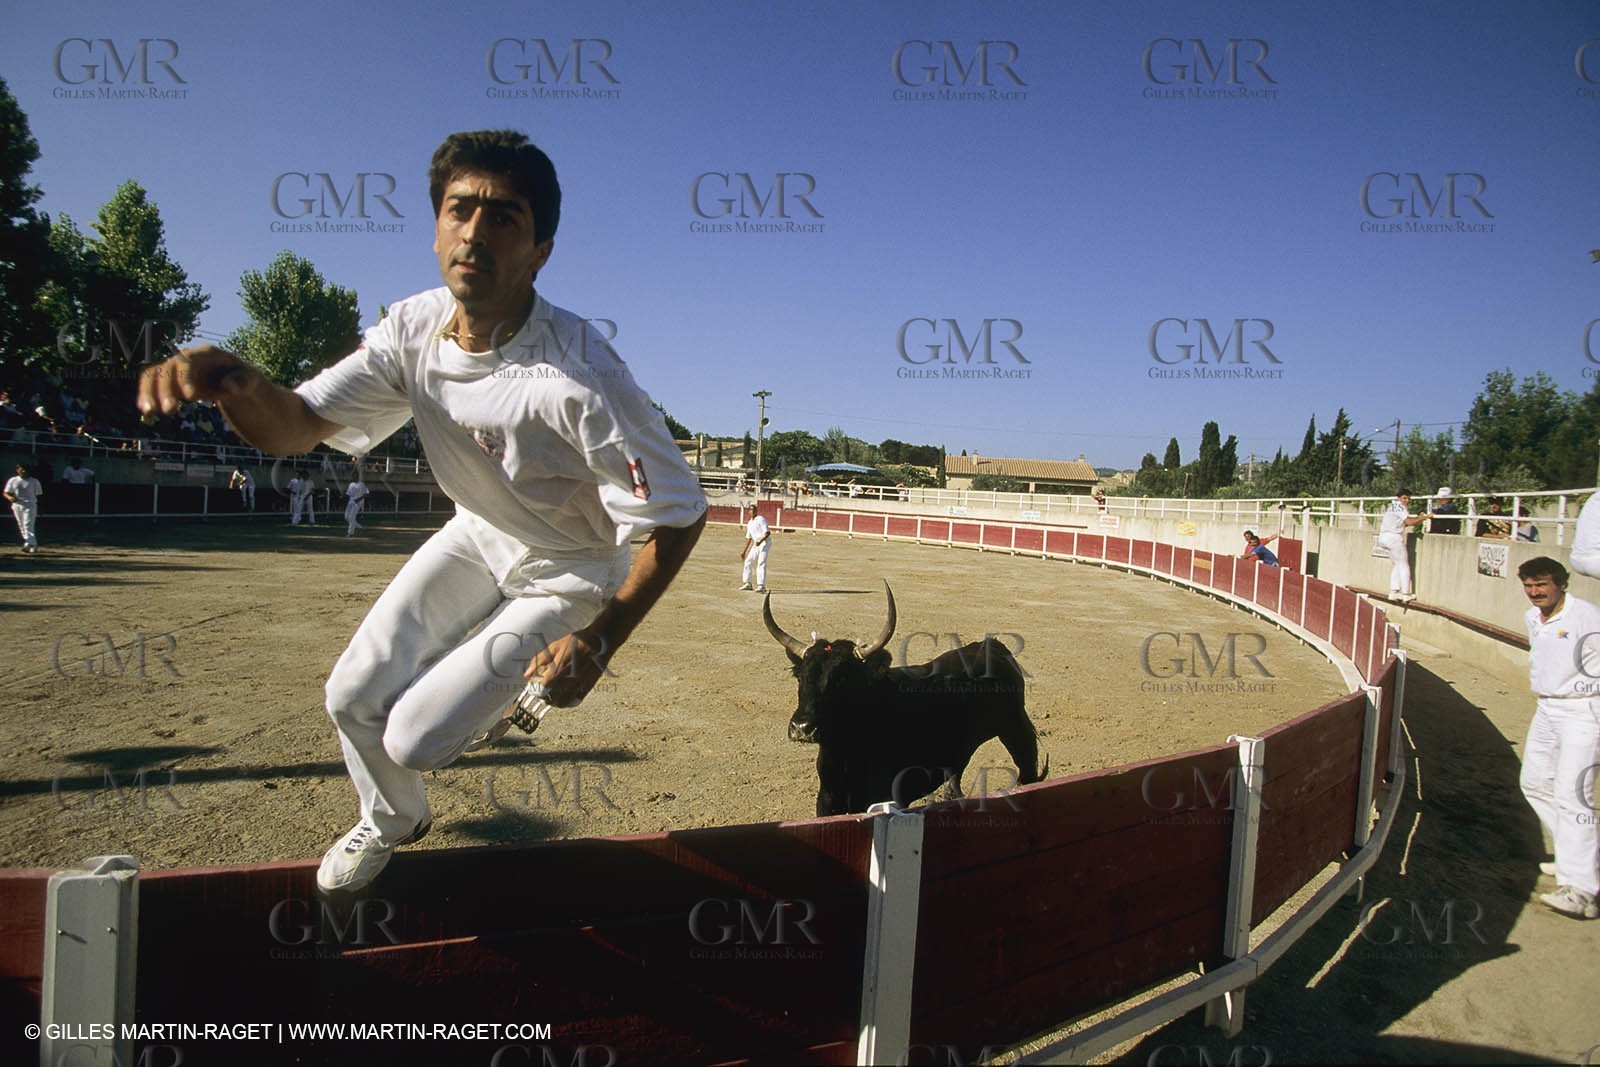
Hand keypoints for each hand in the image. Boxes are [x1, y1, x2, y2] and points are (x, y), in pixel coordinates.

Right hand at [137, 345, 261, 415]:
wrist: (235, 382)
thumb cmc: (244, 379)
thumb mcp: (251, 380)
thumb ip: (242, 382)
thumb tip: (227, 386)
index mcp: (206, 354)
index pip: (190, 362)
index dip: (187, 378)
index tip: (191, 397)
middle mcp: (187, 358)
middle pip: (168, 368)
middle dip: (166, 389)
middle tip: (170, 410)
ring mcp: (176, 368)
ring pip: (154, 374)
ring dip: (148, 392)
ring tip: (149, 412)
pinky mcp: (170, 381)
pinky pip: (152, 385)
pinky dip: (147, 395)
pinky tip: (146, 411)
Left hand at [525, 630, 611, 706]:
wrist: (600, 642)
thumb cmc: (577, 642)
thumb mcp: (555, 646)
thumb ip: (539, 661)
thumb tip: (526, 674)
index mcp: (559, 667)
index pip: (543, 687)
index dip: (536, 689)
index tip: (534, 685)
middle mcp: (570, 679)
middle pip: (551, 698)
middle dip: (544, 697)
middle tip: (542, 691)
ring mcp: (579, 684)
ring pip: (562, 703)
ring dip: (554, 701)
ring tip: (552, 695)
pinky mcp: (588, 687)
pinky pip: (574, 701)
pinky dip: (566, 702)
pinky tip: (564, 694)